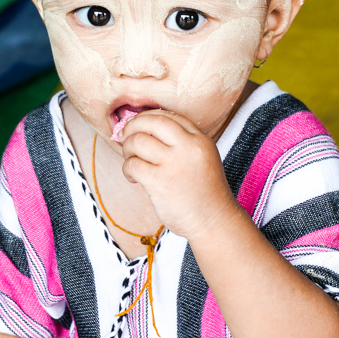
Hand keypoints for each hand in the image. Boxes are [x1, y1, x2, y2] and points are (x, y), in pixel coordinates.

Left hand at [120, 110, 237, 239]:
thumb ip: (182, 143)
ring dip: (127, 148)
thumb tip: (145, 130)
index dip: (148, 117)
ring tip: (131, 159)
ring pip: (138, 141)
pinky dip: (127, 169)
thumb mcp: (203, 158)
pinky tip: (133, 177)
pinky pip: (132, 165)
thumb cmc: (204, 192)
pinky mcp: (159, 182)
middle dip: (132, 126)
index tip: (138, 125)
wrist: (214, 221)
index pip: (168, 116)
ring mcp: (173, 164)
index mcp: (200, 139)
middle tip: (124, 135)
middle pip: (151, 122)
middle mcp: (188, 147)